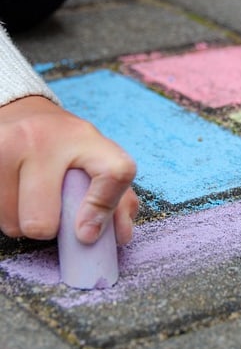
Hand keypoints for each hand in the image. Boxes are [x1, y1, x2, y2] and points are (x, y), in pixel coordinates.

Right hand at [0, 96, 137, 244]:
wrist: (23, 113)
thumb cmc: (67, 145)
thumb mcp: (98, 159)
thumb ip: (118, 197)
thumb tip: (121, 235)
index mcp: (85, 138)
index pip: (114, 173)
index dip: (104, 208)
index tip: (89, 233)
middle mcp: (42, 139)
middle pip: (42, 222)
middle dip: (49, 228)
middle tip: (52, 208)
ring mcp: (4, 146)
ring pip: (13, 224)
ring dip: (23, 221)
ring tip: (31, 196)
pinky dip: (6, 211)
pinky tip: (14, 191)